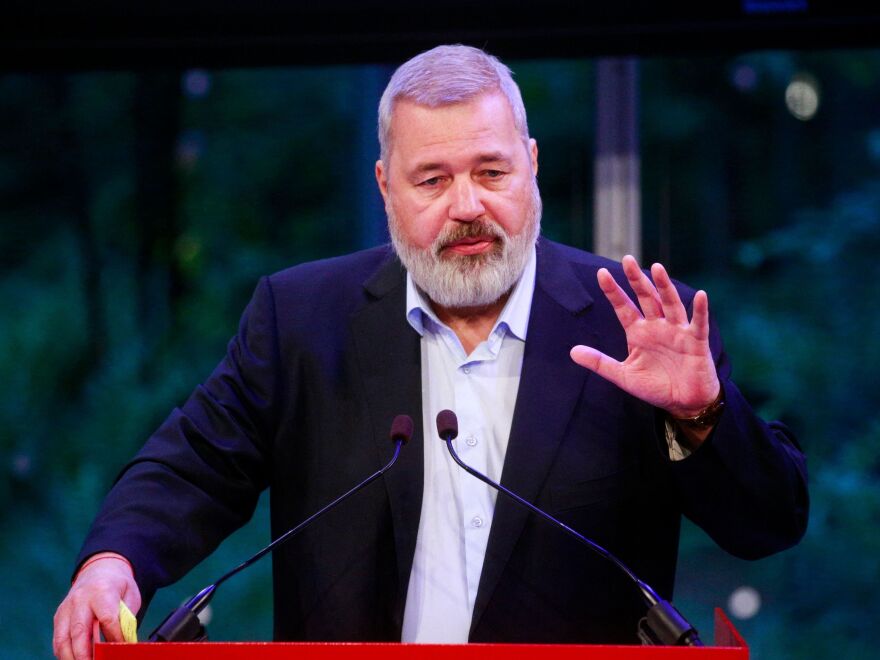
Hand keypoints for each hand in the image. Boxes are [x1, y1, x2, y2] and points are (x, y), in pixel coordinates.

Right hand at [53, 553, 140, 659]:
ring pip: (63, 639)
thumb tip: (125, 642)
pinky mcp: (59, 617)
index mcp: (102, 591)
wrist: (99, 571)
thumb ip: (127, 618)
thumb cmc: (117, 586)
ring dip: (72, 657)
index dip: (114, 637)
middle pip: (80, 631)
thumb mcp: (130, 596)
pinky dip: (65, 654)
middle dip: (85, 654)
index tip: (121, 648)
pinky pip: (58, 640)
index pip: (107, 619)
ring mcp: (66, 608)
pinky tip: (75, 659)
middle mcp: (80, 599)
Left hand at [570, 255, 719, 418]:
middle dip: (636, 279)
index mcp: (638, 332)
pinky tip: (701, 295)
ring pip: (670, 304)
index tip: (601, 273)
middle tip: (627, 259)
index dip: (613, 291)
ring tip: (657, 267)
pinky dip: (700, 310)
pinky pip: (698, 323)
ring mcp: (677, 331)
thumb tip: (572, 352)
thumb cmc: (655, 387)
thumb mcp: (623, 375)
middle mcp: (657, 326)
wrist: (683, 402)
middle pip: (645, 298)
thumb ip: (599, 363)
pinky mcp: (696, 341)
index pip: (623, 307)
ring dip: (664, 286)